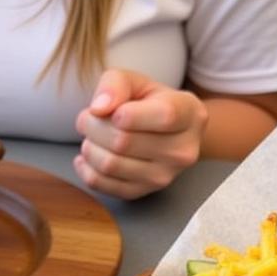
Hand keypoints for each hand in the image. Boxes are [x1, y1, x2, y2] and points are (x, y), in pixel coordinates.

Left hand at [74, 69, 207, 198]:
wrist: (163, 135)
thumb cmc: (150, 103)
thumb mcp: (138, 82)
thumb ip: (117, 83)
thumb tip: (98, 108)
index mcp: (190, 115)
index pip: (163, 116)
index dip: (128, 113)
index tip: (114, 110)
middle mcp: (182, 150)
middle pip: (124, 141)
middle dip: (94, 126)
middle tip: (87, 118)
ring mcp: (163, 177)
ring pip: (110, 164)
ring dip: (89, 147)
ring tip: (90, 136)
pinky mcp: (142, 192)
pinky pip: (102, 184)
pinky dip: (86, 169)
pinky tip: (87, 156)